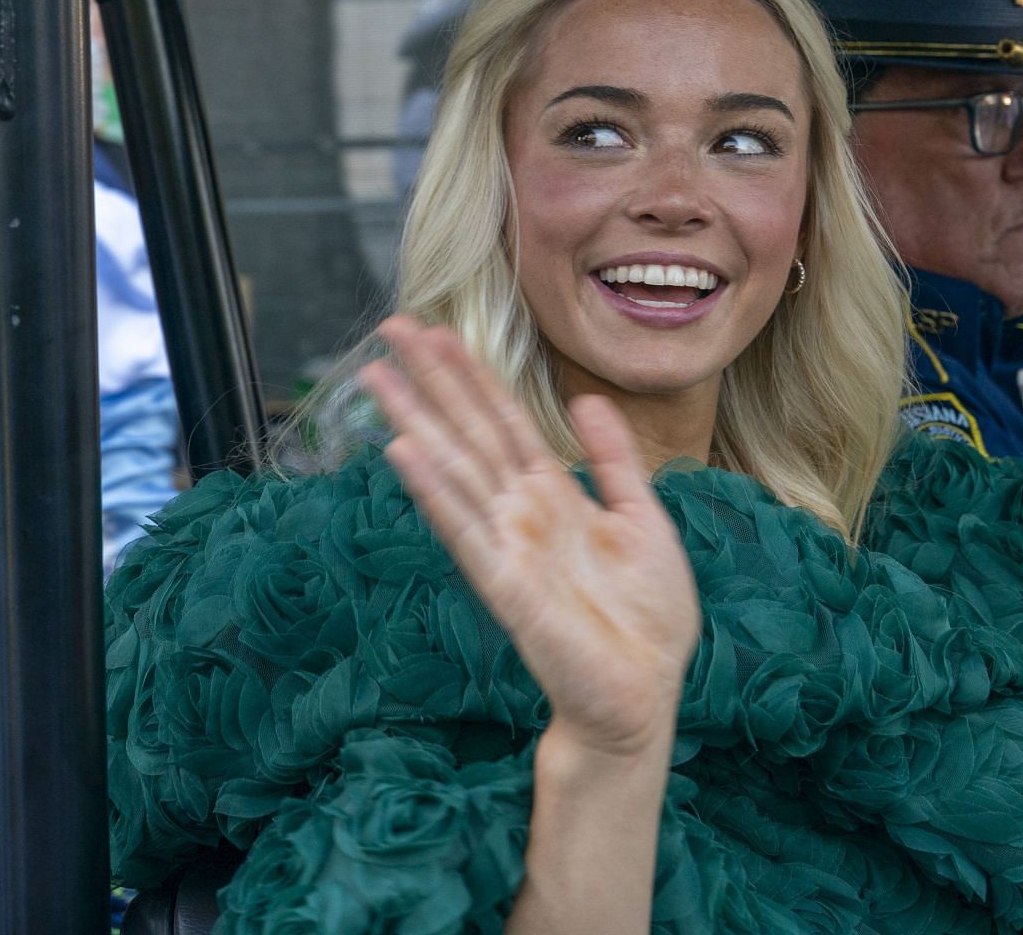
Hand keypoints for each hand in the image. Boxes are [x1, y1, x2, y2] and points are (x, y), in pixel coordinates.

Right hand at [360, 317, 699, 757]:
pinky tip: (404, 452)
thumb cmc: (645, 618)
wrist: (645, 694)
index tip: (436, 330)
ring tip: (377, 377)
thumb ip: (613, 461)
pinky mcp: (505, 586)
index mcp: (553, 494)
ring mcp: (507, 545)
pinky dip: (433, 490)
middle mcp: (520, 512)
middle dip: (430, 380)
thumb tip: (586, 399)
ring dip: (414, 421)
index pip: (504, 420)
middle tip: (389, 328)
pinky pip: (464, 529)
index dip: (471, 374)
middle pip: (467, 432)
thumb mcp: (644, 519)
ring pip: (454, 469)